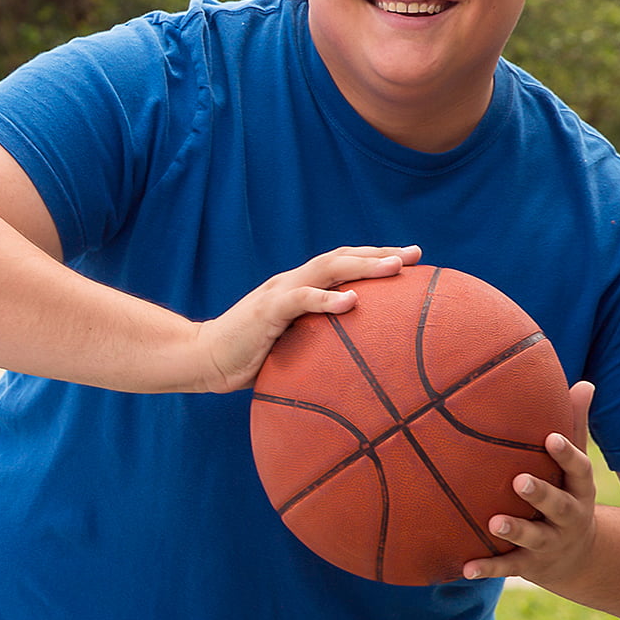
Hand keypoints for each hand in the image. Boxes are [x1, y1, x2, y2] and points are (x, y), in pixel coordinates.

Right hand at [187, 247, 420, 392]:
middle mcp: (292, 282)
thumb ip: (318, 345)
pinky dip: (327, 297)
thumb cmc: (246, 360)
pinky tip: (353, 301)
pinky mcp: (267, 310)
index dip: (375, 259)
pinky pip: (301, 299)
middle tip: (417, 254)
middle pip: (342, 257)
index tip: (412, 260)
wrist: (203, 359)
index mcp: (298, 289)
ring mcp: (279, 292)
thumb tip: (357, 367)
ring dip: (363, 266)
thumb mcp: (290, 349)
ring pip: (327, 268)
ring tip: (395, 267)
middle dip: (380, 253)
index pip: (342, 264)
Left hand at [463, 382, 599, 587]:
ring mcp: (549, 543)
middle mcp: (568, 517)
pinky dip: (487, 568)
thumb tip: (585, 383)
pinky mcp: (530, 565)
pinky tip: (465, 568)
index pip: (578, 470)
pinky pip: (507, 567)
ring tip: (494, 523)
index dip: (566, 454)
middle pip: (558, 506)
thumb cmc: (568, 495)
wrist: (579, 558)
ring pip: (534, 538)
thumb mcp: (575, 469)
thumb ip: (575, 428)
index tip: (550, 438)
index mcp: (579, 490)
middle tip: (519, 481)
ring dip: (515, 531)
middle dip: (540, 494)